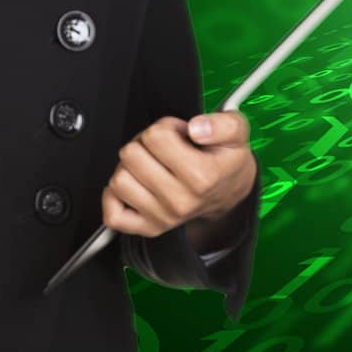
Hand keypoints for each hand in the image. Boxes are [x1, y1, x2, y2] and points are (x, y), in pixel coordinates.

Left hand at [101, 111, 257, 246]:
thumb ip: (223, 124)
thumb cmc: (226, 161)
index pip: (156, 136)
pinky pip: (113, 214)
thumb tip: (197, 128)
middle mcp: (180, 201)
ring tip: (151, 164)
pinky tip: (135, 184)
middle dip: (145, 144)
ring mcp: (163, 217)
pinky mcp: (149, 228)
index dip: (166, 127)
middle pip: (131, 155)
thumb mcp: (237, 132)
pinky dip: (115, 197)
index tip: (179, 134)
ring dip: (130, 167)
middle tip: (163, 148)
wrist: (228, 193)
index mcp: (202, 176)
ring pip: (119, 180)